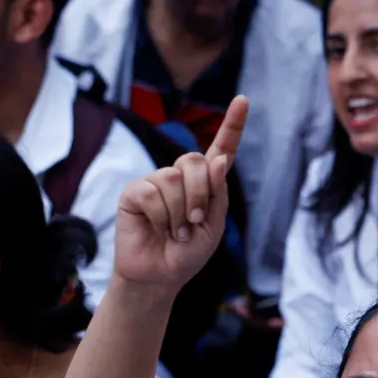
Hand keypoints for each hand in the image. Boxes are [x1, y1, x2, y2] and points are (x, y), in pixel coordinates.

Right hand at [113, 96, 247, 293]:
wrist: (158, 277)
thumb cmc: (186, 254)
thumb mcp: (213, 226)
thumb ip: (217, 193)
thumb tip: (217, 158)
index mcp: (206, 184)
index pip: (221, 149)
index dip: (232, 125)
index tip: (243, 100)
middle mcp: (180, 177)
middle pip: (195, 159)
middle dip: (199, 194)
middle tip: (194, 222)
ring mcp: (156, 182)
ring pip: (173, 177)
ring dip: (179, 211)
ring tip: (175, 232)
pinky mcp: (134, 192)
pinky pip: (151, 192)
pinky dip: (160, 216)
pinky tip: (157, 229)